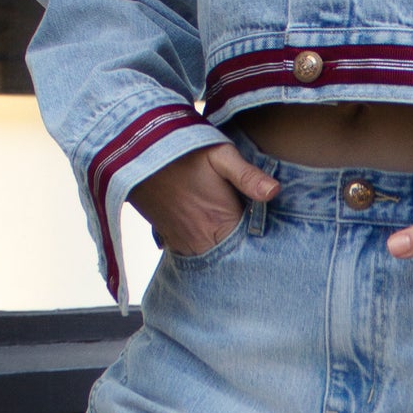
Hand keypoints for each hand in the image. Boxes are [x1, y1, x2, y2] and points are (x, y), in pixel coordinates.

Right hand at [130, 144, 277, 253]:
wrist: (137, 152)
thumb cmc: (184, 151)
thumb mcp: (220, 155)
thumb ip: (247, 176)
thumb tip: (275, 191)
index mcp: (220, 224)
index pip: (250, 251)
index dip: (262, 248)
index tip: (273, 246)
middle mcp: (200, 242)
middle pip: (231, 260)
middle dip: (243, 255)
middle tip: (259, 253)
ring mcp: (182, 244)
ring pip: (211, 261)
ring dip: (223, 255)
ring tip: (234, 243)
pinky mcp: (169, 241)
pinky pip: (192, 257)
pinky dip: (204, 253)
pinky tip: (211, 240)